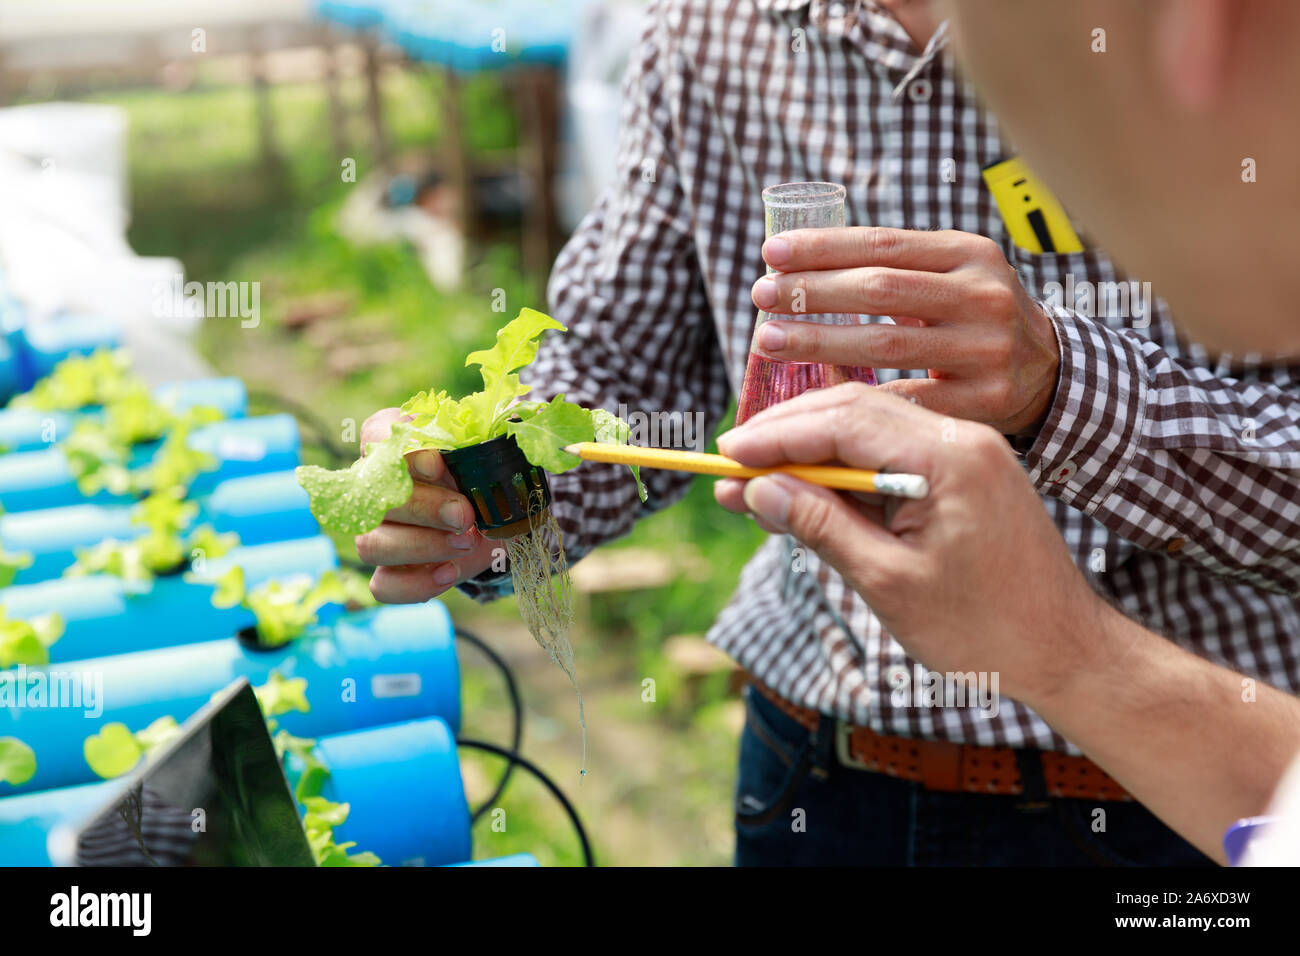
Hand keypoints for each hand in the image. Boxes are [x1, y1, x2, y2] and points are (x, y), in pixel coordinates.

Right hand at [354, 408, 498, 602]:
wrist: (492, 519)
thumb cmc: (481, 476)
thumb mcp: (487, 453)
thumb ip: (479, 444)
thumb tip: (488, 444)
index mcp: (393, 444)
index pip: (377, 437)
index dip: (404, 454)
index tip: (439, 464)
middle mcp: (373, 488)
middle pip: (375, 498)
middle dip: (424, 508)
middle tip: (465, 514)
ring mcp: (376, 533)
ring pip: (371, 545)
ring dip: (421, 546)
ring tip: (467, 541)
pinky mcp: (389, 571)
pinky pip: (383, 586)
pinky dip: (416, 584)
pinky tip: (450, 572)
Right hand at [713, 382, 1103, 704]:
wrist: (1067, 651)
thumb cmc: (984, 629)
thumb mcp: (888, 582)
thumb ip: (822, 526)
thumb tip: (759, 491)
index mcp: (949, 457)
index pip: (842, 423)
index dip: (775, 438)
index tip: (724, 457)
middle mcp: (963, 438)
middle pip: (853, 413)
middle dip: (785, 439)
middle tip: (729, 468)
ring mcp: (969, 452)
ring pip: (869, 432)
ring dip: (810, 457)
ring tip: (754, 491)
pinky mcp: (968, 473)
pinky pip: (892, 457)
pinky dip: (845, 476)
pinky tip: (807, 500)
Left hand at [749, 227, 1059, 436]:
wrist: (1049, 373)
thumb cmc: (974, 320)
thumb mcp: (951, 279)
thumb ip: (892, 270)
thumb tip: (796, 266)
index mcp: (969, 255)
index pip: (884, 243)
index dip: (823, 247)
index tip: (772, 252)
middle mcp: (983, 296)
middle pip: (880, 290)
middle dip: (812, 292)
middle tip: (762, 295)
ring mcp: (988, 350)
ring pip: (887, 345)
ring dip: (819, 342)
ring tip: (769, 339)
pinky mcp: (985, 401)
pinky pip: (905, 399)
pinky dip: (856, 396)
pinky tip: (812, 393)